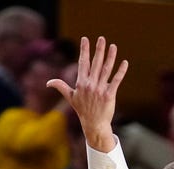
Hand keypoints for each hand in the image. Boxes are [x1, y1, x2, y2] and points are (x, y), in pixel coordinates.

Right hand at [46, 36, 128, 152]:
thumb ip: (61, 87)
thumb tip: (48, 83)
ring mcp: (100, 90)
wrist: (94, 124)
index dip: (84, 50)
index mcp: (81, 83)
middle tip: (101, 38)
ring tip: (113, 46)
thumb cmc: (82, 111)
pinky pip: (116, 80)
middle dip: (98, 50)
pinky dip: (121, 71)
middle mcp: (90, 84)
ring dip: (110, 57)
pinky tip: (125, 63)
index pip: (83, 63)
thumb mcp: (71, 98)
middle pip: (95, 63)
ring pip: (106, 70)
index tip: (85, 39)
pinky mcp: (109, 95)